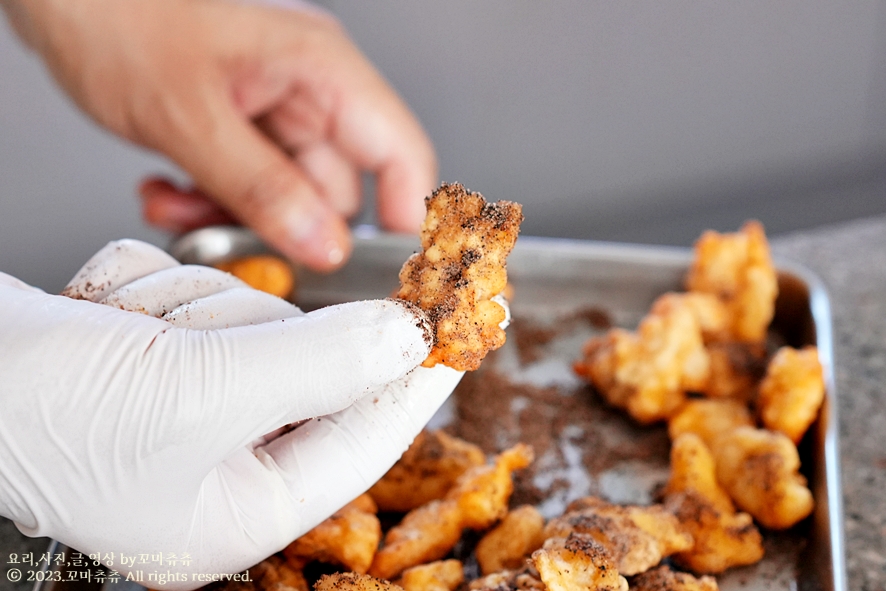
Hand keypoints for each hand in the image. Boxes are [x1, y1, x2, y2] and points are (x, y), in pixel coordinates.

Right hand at [0, 239, 461, 589]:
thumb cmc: (41, 413)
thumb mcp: (200, 396)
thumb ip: (318, 365)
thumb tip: (406, 339)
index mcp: (241, 508)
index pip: (364, 437)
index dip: (413, 379)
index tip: (463, 329)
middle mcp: (217, 463)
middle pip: (300, 365)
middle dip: (243, 331)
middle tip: (180, 341)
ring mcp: (181, 406)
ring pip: (246, 319)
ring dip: (186, 308)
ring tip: (120, 335)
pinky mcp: (150, 355)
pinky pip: (193, 297)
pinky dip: (147, 291)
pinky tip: (99, 319)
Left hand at [2, 0, 436, 270]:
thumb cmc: (118, 15)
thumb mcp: (190, 116)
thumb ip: (261, 187)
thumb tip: (324, 246)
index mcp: (323, 69)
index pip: (399, 152)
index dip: (403, 217)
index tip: (383, 276)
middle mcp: (310, 92)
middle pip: (337, 191)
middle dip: (286, 230)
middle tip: (243, 250)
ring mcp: (276, 112)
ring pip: (286, 199)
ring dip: (236, 220)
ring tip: (183, 210)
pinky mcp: (244, 130)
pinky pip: (250, 191)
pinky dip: (212, 205)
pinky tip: (171, 195)